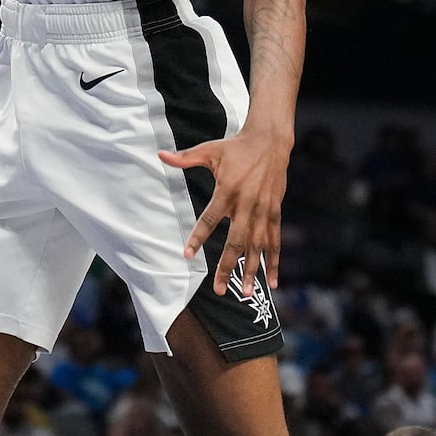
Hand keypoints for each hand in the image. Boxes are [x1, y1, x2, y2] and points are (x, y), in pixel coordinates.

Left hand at [160, 125, 290, 291]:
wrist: (270, 141)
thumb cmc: (235, 147)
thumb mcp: (209, 150)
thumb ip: (185, 157)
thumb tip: (160, 154)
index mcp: (228, 190)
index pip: (209, 218)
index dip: (198, 237)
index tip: (187, 255)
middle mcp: (247, 203)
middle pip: (236, 240)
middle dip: (228, 266)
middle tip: (219, 289)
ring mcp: (263, 210)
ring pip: (258, 246)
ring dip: (254, 271)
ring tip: (248, 294)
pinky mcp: (275, 212)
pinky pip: (275, 241)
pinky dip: (275, 262)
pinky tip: (273, 282)